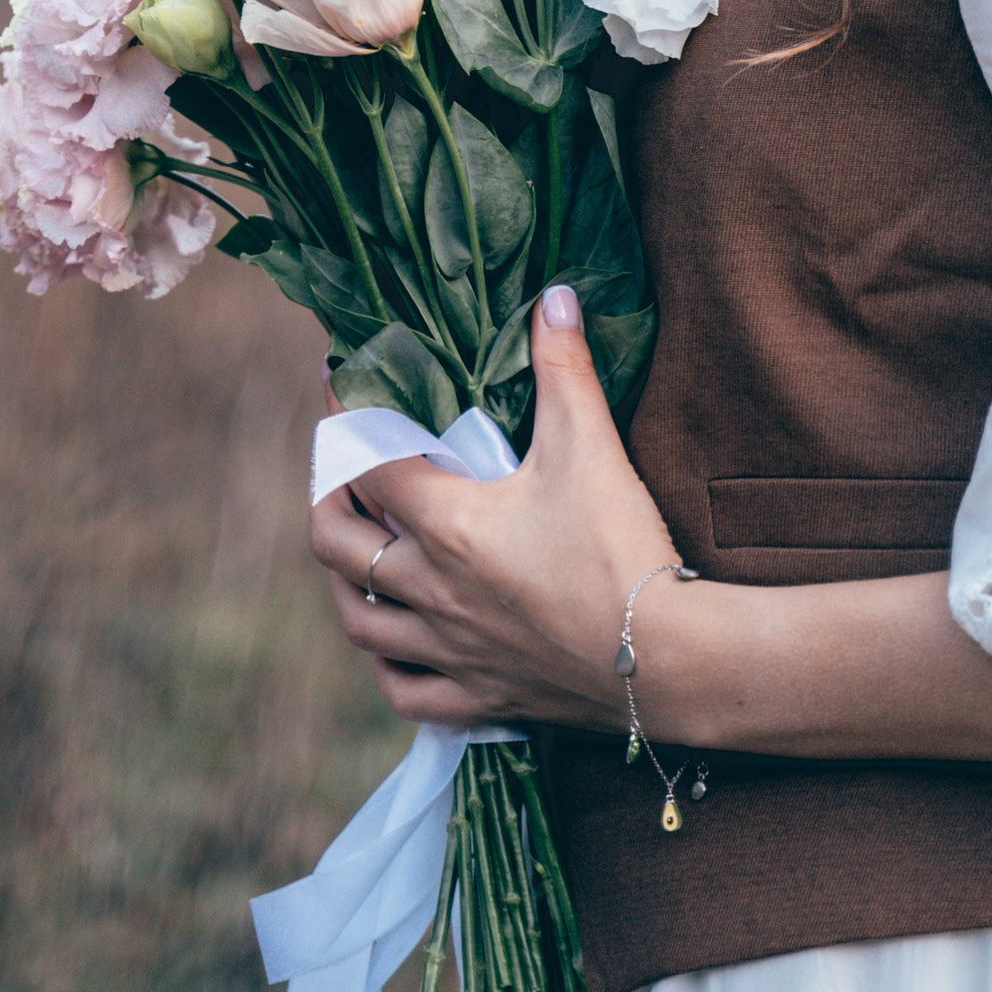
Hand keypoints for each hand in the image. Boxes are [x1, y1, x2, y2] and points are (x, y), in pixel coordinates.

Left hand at [309, 286, 676, 729]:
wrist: (664, 658)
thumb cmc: (621, 546)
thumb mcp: (590, 445)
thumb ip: (565, 367)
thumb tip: (555, 295)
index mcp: (449, 525)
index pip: (366, 465)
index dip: (343, 421)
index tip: (337, 391)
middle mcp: (433, 590)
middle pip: (338, 548)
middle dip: (326, 503)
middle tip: (337, 476)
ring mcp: (451, 650)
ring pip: (360, 624)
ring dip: (345, 585)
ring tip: (354, 555)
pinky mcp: (479, 696)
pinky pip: (405, 691)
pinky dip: (387, 666)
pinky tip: (394, 646)